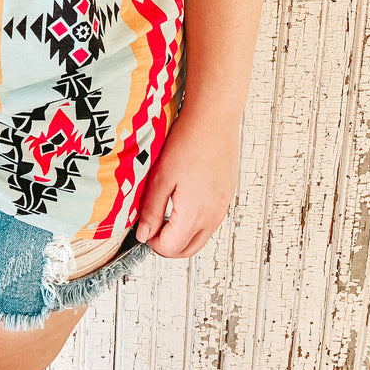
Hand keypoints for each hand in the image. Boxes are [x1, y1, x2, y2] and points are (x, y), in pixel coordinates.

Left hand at [133, 107, 239, 257]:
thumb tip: (144, 235)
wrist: (214, 120)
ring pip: (201, 237)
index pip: (170, 248)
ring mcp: (222, 207)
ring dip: (182, 234)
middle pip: (188, 250)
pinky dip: (195, 222)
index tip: (143, 228)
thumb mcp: (160, 177)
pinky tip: (183, 201)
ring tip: (165, 212)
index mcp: (194, 215)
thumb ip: (151, 210)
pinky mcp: (226, 197)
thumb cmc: (188, 142)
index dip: (152, 243)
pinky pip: (210, 221)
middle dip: (167, 245)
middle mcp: (212, 217)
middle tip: (152, 226)